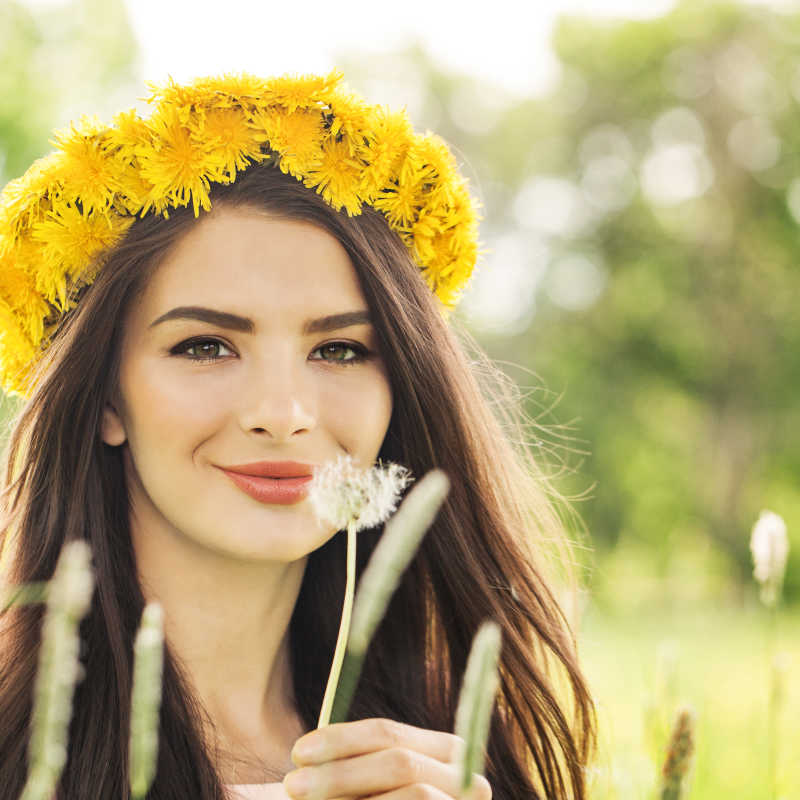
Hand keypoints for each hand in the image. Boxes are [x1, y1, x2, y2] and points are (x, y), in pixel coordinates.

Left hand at [283, 717, 491, 799]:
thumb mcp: (370, 785)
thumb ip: (356, 764)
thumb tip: (304, 754)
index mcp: (445, 752)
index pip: (388, 733)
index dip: (341, 740)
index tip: (297, 752)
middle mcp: (468, 779)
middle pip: (399, 762)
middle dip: (341, 773)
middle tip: (293, 785)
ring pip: (413, 793)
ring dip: (354, 793)